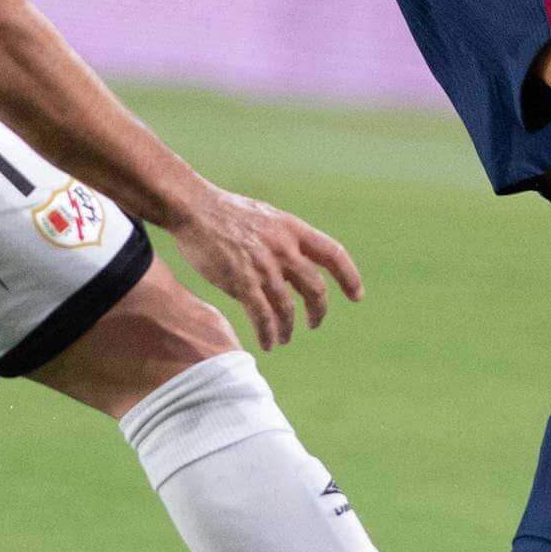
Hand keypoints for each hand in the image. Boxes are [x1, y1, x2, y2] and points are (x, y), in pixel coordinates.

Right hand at [167, 184, 362, 350]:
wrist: (194, 208)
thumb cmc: (227, 212)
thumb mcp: (268, 217)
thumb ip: (285, 240)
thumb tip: (294, 266)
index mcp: (293, 229)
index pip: (334, 254)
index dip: (349, 277)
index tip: (356, 296)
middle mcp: (284, 248)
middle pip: (315, 287)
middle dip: (318, 310)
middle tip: (314, 323)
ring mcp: (264, 265)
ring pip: (288, 307)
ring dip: (289, 328)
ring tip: (285, 338)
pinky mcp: (242, 281)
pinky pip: (262, 316)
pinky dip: (268, 333)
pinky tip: (267, 343)